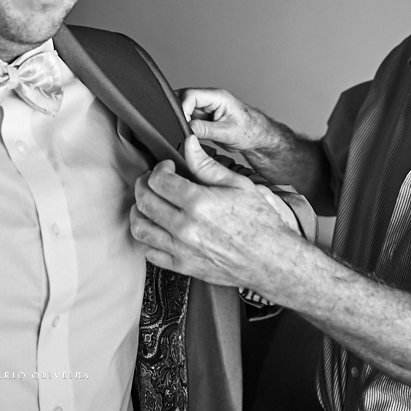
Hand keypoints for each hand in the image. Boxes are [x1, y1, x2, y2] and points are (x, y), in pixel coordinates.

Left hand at [130, 135, 303, 293]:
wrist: (270, 259)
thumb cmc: (260, 222)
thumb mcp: (237, 185)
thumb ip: (207, 165)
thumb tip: (189, 144)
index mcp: (199, 203)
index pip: (158, 181)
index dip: (159, 169)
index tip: (167, 168)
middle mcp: (186, 227)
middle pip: (144, 201)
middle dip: (144, 185)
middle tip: (153, 181)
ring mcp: (182, 249)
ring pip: (140, 228)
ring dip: (139, 211)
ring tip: (150, 203)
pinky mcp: (183, 266)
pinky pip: (150, 253)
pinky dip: (148, 239)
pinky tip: (159, 228)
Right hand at [177, 88, 269, 152]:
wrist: (257, 138)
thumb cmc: (250, 131)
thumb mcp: (227, 133)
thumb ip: (206, 130)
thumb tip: (188, 128)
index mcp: (218, 97)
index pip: (190, 95)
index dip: (182, 109)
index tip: (183, 124)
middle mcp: (210, 99)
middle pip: (184, 99)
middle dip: (180, 114)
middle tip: (183, 129)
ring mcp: (206, 108)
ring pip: (184, 109)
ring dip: (184, 121)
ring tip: (190, 133)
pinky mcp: (204, 117)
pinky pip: (189, 119)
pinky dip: (187, 126)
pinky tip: (192, 135)